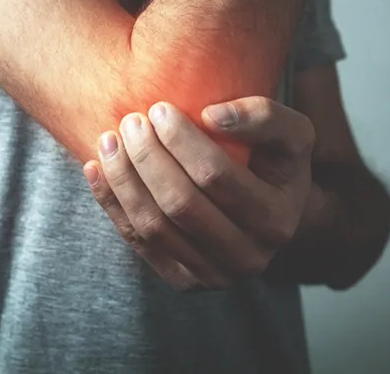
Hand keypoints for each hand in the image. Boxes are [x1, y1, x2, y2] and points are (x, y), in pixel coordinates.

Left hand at [82, 97, 314, 290]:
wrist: (270, 212)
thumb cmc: (275, 162)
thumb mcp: (292, 133)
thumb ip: (264, 116)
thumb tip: (211, 116)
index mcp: (276, 219)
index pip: (216, 176)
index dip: (182, 141)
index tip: (160, 108)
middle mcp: (248, 257)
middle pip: (179, 204)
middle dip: (147, 158)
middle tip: (131, 121)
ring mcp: (214, 276)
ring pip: (153, 227)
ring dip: (123, 180)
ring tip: (109, 140)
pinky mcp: (184, 281)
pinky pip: (139, 243)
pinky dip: (112, 204)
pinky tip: (96, 168)